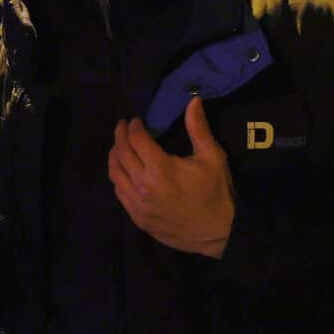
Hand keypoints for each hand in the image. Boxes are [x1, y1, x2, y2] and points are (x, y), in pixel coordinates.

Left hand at [108, 96, 234, 258]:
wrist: (219, 233)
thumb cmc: (216, 192)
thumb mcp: (212, 156)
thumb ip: (198, 128)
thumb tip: (193, 100)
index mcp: (160, 169)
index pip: (136, 139)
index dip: (134, 126)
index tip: (136, 119)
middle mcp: (143, 186)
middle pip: (121, 154)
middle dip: (120, 136)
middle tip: (123, 126)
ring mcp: (138, 204)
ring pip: (115, 174)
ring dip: (114, 156)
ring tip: (119, 145)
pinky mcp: (138, 218)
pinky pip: (119, 193)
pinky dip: (118, 177)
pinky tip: (124, 170)